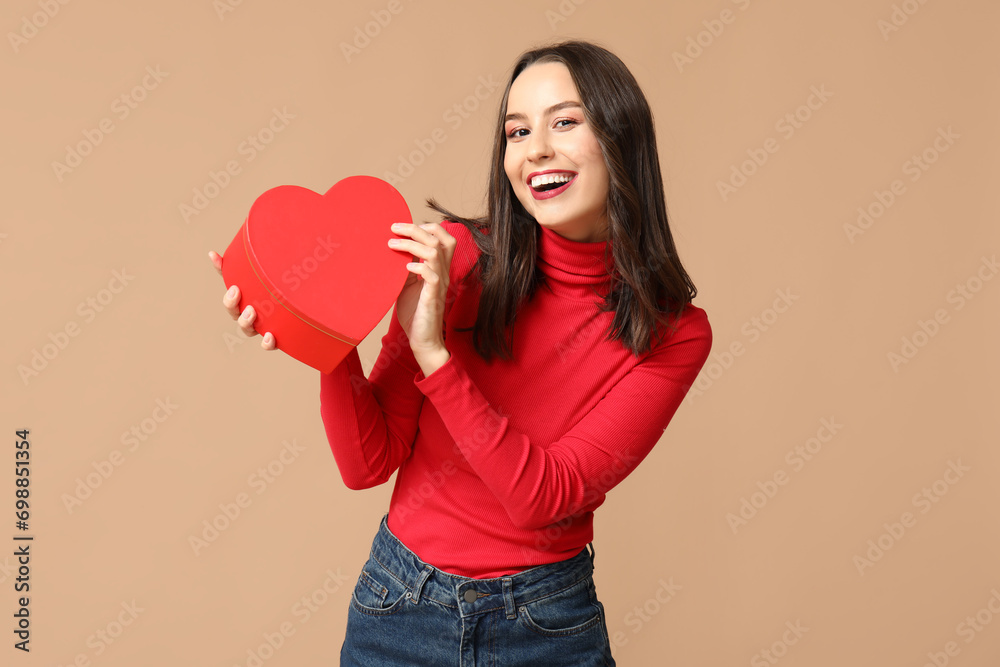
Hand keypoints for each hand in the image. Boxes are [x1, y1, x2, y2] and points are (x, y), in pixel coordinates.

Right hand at [208, 250, 276, 350]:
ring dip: (245, 321)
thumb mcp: (261, 272)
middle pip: (235, 314)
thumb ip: (239, 264)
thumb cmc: (277, 286)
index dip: (228, 295)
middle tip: (237, 293)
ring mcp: (262, 326)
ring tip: (251, 311)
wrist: (304, 303)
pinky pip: (268, 344)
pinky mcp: (276, 337)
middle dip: (232, 305)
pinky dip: (266, 343)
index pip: (230, 299)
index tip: (234, 287)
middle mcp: (251, 315)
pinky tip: (269, 336)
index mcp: (246, 301)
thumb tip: (211, 254)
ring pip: (247, 330)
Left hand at [387, 222, 455, 371]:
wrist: (422, 339)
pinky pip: (432, 276)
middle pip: (440, 239)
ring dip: (411, 245)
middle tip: (394, 228)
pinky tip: (404, 268)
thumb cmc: (414, 313)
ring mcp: (439, 284)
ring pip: (434, 252)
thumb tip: (393, 250)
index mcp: (438, 268)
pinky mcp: (432, 298)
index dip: (426, 227)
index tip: (403, 228)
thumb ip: (405, 268)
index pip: (443, 238)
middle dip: (416, 228)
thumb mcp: (406, 285)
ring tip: (392, 245)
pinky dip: (418, 267)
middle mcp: (442, 273)